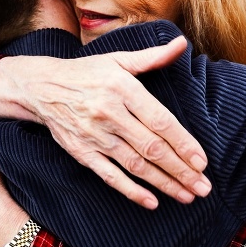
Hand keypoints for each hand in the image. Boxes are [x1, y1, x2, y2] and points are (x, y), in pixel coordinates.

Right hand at [0, 36, 210, 208]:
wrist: (42, 87)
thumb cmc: (87, 72)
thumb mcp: (119, 60)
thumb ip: (153, 57)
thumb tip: (182, 44)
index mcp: (122, 88)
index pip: (160, 121)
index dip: (183, 143)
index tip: (202, 161)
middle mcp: (109, 113)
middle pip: (151, 147)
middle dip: (181, 170)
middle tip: (203, 187)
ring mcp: (95, 136)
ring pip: (135, 165)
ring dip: (164, 183)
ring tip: (187, 196)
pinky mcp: (82, 153)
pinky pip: (110, 176)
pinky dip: (132, 191)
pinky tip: (153, 202)